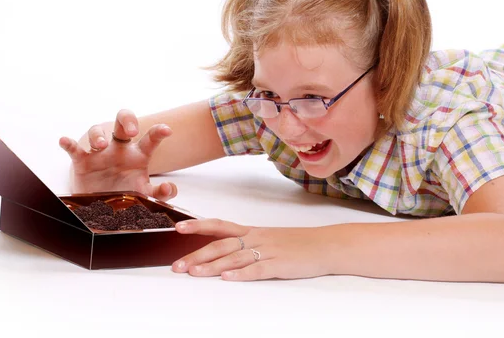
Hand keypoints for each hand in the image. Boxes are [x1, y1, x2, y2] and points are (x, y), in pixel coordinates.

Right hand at [59, 109, 176, 200]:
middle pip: (123, 123)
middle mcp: (119, 149)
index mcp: (138, 155)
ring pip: (98, 132)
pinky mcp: (82, 161)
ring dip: (98, 135)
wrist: (103, 204)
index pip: (150, 139)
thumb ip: (159, 193)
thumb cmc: (127, 192)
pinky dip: (68, 144)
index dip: (158, 132)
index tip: (166, 130)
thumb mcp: (144, 194)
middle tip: (131, 131)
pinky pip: (74, 149)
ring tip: (100, 146)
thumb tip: (170, 188)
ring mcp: (100, 153)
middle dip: (127, 120)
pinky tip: (64, 140)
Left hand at [172, 219, 333, 280]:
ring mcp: (267, 251)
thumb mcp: (268, 238)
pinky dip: (241, 274)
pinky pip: (257, 269)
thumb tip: (221, 254)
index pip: (219, 226)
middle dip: (197, 255)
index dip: (198, 225)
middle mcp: (256, 239)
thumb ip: (246, 244)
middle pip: (221, 245)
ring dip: (212, 266)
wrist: (325, 245)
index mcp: (252, 231)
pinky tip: (228, 278)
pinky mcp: (279, 265)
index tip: (178, 227)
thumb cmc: (296, 243)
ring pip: (234, 257)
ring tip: (194, 273)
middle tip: (177, 266)